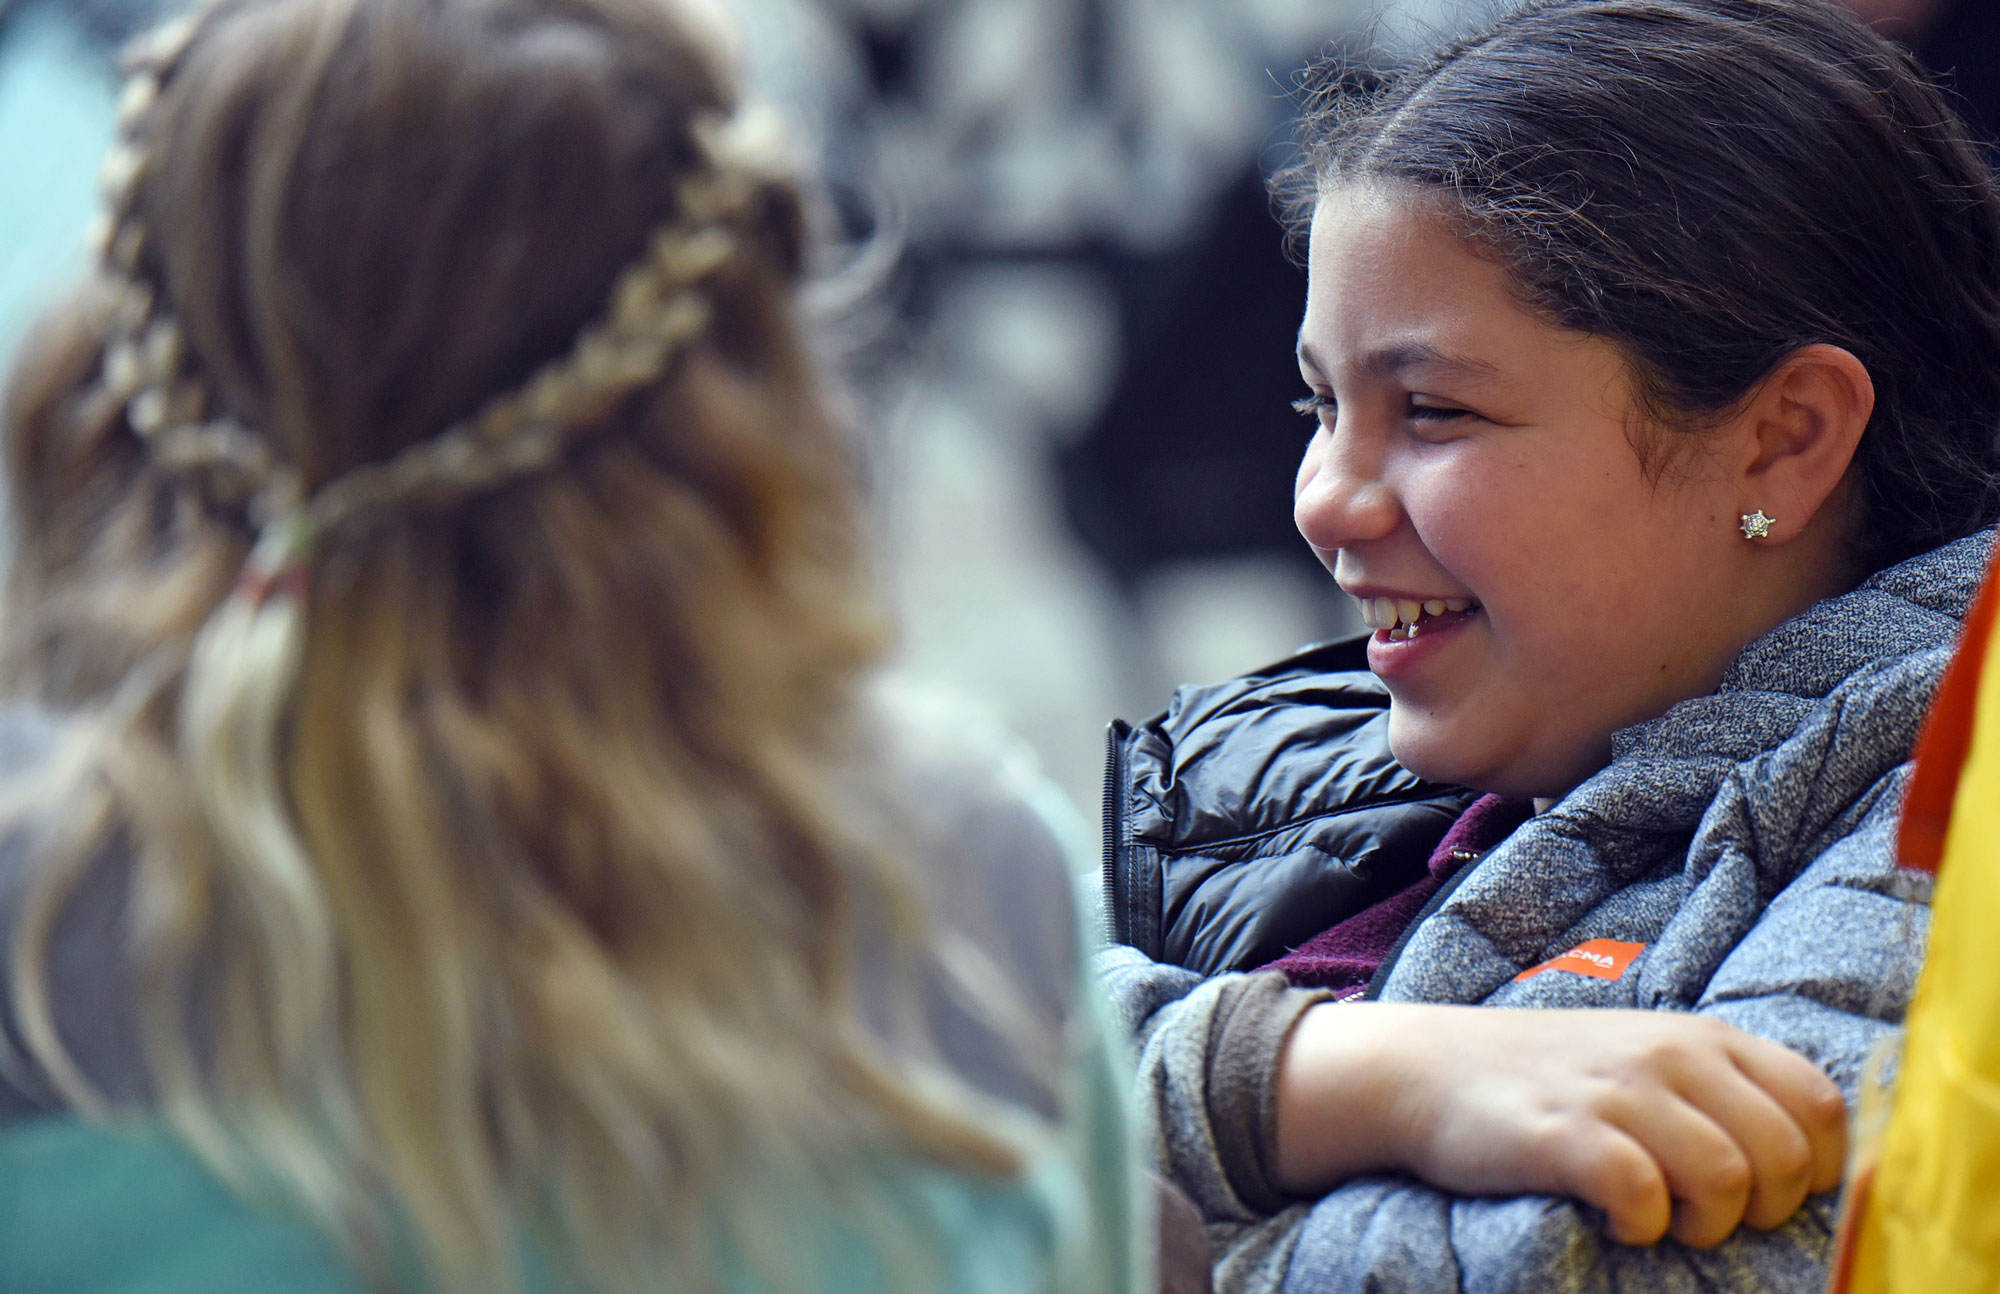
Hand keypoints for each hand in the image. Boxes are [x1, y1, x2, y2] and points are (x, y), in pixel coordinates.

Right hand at [1271, 1004, 1846, 1247]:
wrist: (1423, 1068)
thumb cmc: (1545, 1077)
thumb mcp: (1643, 1056)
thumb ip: (1718, 1087)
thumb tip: (1807, 1158)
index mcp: (1701, 1037)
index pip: (1820, 1104)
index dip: (1822, 1169)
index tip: (1773, 1196)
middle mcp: (1669, 1055)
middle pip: (1786, 1155)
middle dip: (1764, 1210)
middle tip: (1706, 1216)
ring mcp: (1617, 1093)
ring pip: (1727, 1179)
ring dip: (1704, 1224)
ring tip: (1660, 1219)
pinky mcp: (1565, 1135)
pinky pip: (1643, 1198)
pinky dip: (1639, 1227)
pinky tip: (1611, 1218)